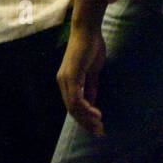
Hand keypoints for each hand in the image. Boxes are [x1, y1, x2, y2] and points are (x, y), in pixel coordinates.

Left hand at [57, 20, 106, 135]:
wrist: (87, 30)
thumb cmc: (91, 46)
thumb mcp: (92, 70)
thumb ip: (91, 86)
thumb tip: (91, 101)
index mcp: (67, 82)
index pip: (73, 106)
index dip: (84, 118)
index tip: (97, 126)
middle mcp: (63, 82)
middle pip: (72, 110)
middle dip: (86, 123)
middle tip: (99, 132)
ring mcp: (66, 80)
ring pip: (73, 107)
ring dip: (87, 118)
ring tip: (99, 124)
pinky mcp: (71, 76)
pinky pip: (76, 98)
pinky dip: (86, 108)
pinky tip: (96, 112)